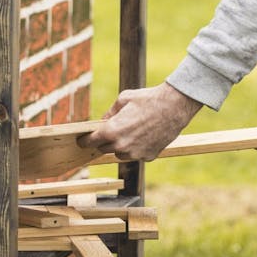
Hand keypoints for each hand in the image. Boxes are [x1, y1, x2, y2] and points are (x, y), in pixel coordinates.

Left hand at [80, 82, 202, 161]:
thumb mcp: (123, 100)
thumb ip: (109, 113)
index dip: (85, 141)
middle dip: (103, 141)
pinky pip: (136, 155)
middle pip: (104, 149)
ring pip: (120, 154)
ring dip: (120, 146)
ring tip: (129, 131)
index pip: (91, 142)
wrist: (174, 107)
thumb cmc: (147, 100)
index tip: (82, 141)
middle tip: (108, 132)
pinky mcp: (148, 157)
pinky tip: (143, 135)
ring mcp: (135, 154)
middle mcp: (122, 146)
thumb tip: (102, 122)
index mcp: (112, 131)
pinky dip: (136, 148)